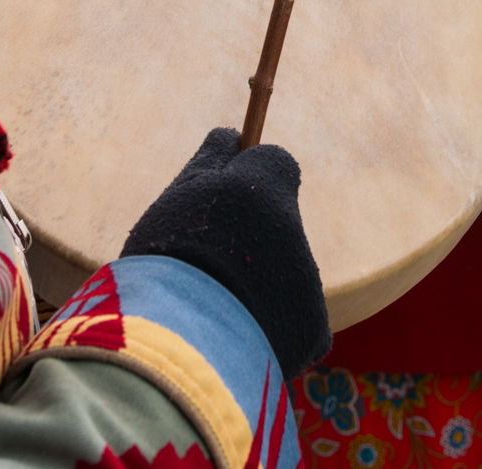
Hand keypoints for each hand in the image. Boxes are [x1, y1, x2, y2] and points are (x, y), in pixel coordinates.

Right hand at [121, 128, 329, 375]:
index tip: (226, 199)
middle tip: (209, 266)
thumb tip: (235, 134)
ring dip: (260, 286)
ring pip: (284, 273)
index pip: (274, 162)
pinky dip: (271, 328)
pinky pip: (295, 320)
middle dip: (253, 238)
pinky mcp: (315, 328)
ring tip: (214, 310)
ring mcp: (309, 280)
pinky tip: (237, 338)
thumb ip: (213, 161)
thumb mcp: (179, 197)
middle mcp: (296, 228)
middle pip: (278, 224)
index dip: (248, 179)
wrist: (177, 348)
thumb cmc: (166, 261)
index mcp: (264, 187)